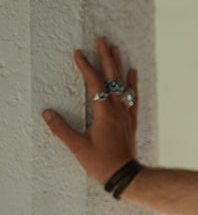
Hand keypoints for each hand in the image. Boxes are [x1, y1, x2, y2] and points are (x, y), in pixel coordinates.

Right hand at [42, 37, 138, 184]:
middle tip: (103, 39)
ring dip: (119, 66)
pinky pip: (133, 97)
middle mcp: (118, 110)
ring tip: (116, 49)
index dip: (87, 68)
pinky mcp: (131, 120)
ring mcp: (126, 114)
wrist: (125, 175)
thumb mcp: (77, 147)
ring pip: (123, 85)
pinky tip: (133, 72)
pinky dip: (132, 83)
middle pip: (113, 78)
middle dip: (107, 58)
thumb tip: (47, 113)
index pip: (95, 84)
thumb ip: (62, 129)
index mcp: (105, 114)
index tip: (78, 53)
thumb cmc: (102, 163)